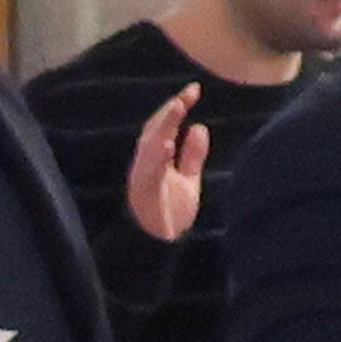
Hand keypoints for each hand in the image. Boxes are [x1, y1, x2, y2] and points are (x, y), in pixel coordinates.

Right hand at [124, 83, 208, 245]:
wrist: (159, 252)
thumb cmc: (170, 219)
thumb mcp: (187, 183)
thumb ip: (191, 156)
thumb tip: (199, 127)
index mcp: (154, 162)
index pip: (164, 128)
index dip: (176, 108)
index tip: (194, 89)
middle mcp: (145, 168)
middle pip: (154, 132)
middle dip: (170, 111)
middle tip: (188, 92)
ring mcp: (142, 182)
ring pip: (149, 147)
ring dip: (163, 126)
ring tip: (177, 107)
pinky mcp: (143, 198)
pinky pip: (148, 176)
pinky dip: (156, 159)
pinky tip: (166, 145)